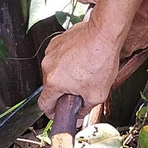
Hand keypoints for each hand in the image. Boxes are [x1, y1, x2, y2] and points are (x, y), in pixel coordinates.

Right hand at [38, 0, 147, 117]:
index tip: (58, 112)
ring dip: (66, 75)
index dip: (51, 112)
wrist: (104, 33)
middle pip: (51, 87)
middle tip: (80, 91)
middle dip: (64, 92)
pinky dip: (68, 62)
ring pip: (55, 71)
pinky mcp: (56, 42)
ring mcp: (51, 52)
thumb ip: (85, 109)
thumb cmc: (101, 59)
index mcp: (54, 82)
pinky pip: (58, 58)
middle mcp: (48, 66)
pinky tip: (83, 60)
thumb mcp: (97, 94)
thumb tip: (80, 114)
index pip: (44, 104)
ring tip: (84, 72)